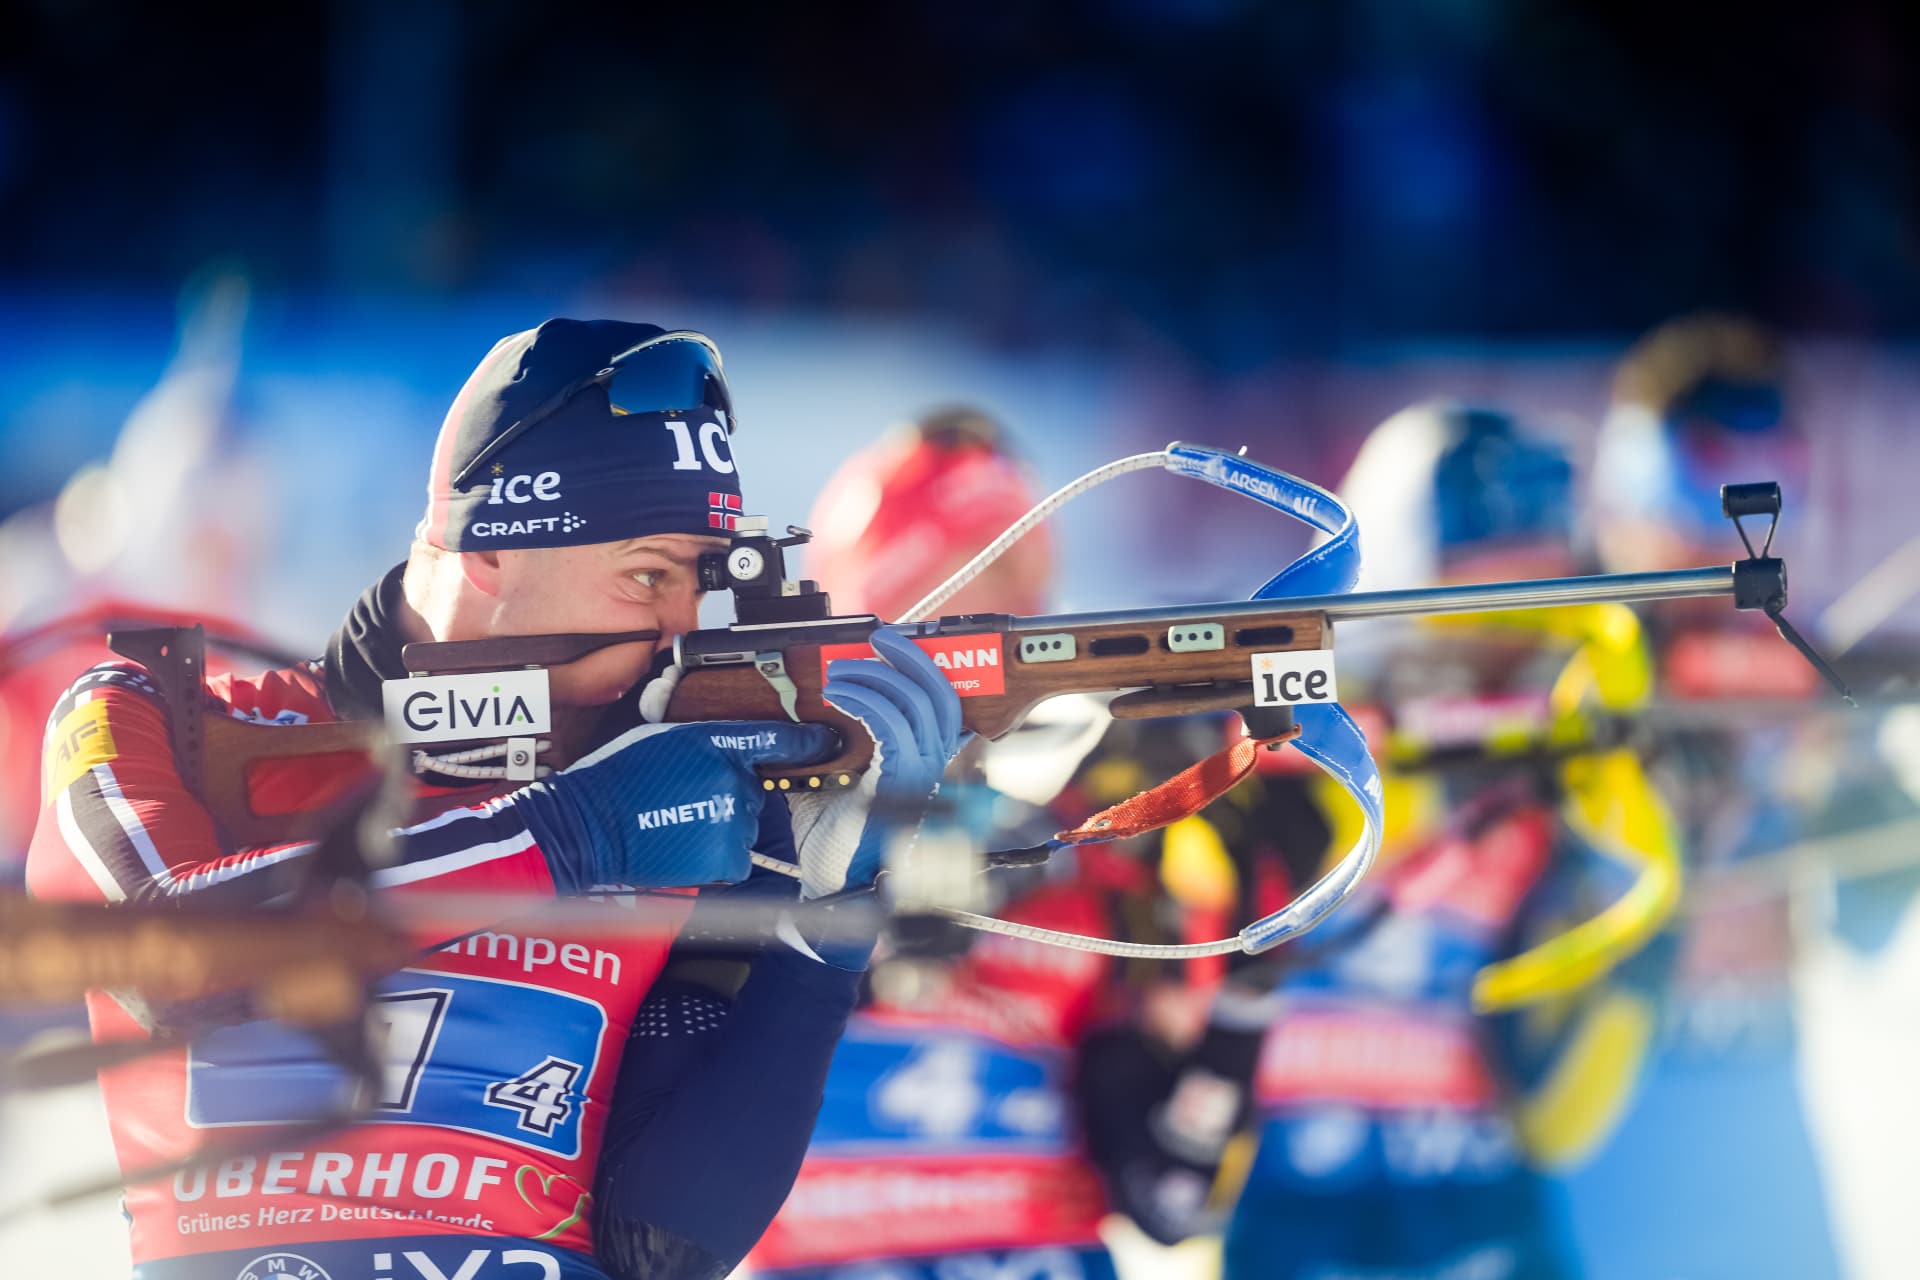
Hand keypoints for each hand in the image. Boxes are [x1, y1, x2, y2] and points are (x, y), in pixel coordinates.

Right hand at [510, 719, 835, 891]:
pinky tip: (682, 847)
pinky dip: (715, 856)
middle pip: (752, 790)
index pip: (779, 739)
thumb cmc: (616, 779)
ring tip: (675, 824)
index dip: (810, 741)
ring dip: (720, 828)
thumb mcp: (663, 738)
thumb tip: (738, 751)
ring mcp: (735, 821)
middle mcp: (734, 779)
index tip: (829, 742)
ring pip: (742, 825)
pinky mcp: (729, 858)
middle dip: (727, 796)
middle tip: (682, 800)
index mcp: (717, 742)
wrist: (588, 827)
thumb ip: (706, 741)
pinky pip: (735, 857)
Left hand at [787, 628, 964, 900]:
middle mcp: (932, 768)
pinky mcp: (899, 784)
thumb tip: (810, 713)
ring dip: (877, 678)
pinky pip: (892, 729)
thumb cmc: (834, 841)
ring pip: (918, 706)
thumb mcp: (832, 779)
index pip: (943, 704)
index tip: (893, 643)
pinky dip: (867, 703)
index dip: (925, 667)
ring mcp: (920, 777)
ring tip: (842, 672)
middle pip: (941, 696)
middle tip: (878, 639)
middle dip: (910, 659)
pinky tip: (843, 697)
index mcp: (923, 763)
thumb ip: (833, 747)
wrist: (830, 885)